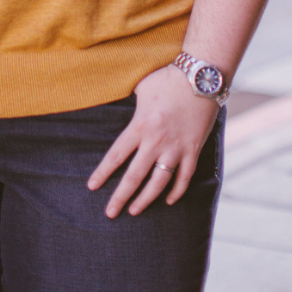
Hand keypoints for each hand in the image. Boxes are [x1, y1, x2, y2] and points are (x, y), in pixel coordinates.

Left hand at [87, 65, 218, 217]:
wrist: (200, 78)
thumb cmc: (167, 78)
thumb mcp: (140, 87)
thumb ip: (129, 102)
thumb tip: (117, 105)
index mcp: (140, 126)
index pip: (116, 155)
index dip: (103, 173)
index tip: (92, 187)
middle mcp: (156, 141)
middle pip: (135, 176)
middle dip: (121, 197)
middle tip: (110, 213)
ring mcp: (176, 148)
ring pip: (159, 182)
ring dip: (146, 199)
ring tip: (135, 211)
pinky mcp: (193, 149)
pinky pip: (184, 176)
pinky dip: (177, 191)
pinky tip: (168, 200)